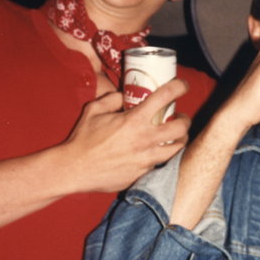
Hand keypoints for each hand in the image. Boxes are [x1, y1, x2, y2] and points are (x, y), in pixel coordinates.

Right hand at [59, 78, 190, 192]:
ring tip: (175, 136)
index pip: (165, 96)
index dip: (179, 87)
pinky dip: (162, 155)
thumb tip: (123, 96)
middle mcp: (144, 139)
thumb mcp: (94, 111)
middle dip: (185, 120)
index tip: (182, 85)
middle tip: (179, 118)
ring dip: (179, 140)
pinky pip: (160, 163)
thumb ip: (111, 99)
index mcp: (134, 120)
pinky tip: (157, 152)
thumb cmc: (83, 140)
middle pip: (180, 127)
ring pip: (176, 148)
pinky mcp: (142, 173)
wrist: (75, 169)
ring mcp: (146, 158)